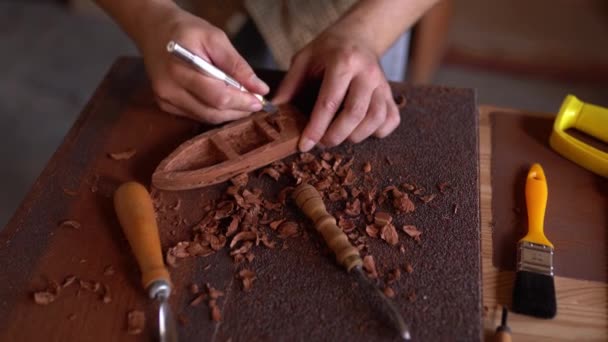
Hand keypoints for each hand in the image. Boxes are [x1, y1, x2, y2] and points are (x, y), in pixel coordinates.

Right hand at [135, 5, 268, 123]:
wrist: (154, 29)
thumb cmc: (187, 31)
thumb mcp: (216, 38)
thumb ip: (237, 65)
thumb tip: (260, 88)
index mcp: (181, 68)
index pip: (218, 96)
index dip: (242, 102)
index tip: (260, 100)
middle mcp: (169, 88)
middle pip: (212, 112)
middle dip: (238, 110)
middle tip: (256, 103)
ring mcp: (165, 99)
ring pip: (206, 117)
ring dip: (229, 114)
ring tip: (243, 102)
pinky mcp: (165, 105)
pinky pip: (196, 115)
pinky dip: (214, 111)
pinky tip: (224, 102)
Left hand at [273, 28, 399, 151]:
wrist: (358, 36)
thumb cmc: (328, 50)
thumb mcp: (304, 59)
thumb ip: (290, 85)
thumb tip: (273, 111)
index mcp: (343, 62)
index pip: (328, 102)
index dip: (315, 128)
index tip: (304, 145)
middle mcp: (367, 73)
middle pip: (354, 114)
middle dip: (335, 136)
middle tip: (321, 142)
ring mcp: (382, 84)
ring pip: (375, 120)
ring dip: (355, 136)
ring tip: (338, 136)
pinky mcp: (391, 94)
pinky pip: (390, 121)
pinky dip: (377, 132)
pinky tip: (360, 130)